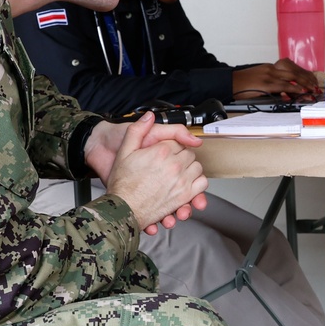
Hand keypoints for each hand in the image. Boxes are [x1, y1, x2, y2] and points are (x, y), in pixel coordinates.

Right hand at [98, 112, 208, 231]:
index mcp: (161, 151)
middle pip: (189, 154)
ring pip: (197, 167)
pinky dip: (197, 182)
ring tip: (178, 173)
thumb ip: (137, 130)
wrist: (123, 209)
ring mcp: (181, 180)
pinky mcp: (185, 196)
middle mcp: (174, 165)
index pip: (178, 142)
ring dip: (190, 169)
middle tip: (170, 164)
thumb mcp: (125, 151)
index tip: (165, 153)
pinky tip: (186, 183)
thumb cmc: (122, 183)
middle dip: (181, 157)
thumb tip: (149, 116)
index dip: (172, 147)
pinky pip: (202, 183)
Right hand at [232, 60, 320, 98]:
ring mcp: (269, 75)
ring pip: (292, 77)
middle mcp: (272, 69)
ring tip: (313, 90)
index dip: (303, 76)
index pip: (292, 69)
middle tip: (316, 87)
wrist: (230, 82)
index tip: (311, 82)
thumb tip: (287, 93)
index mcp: (271, 67)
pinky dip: (294, 88)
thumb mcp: (261, 80)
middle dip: (307, 79)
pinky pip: (283, 85)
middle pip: (295, 72)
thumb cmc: (243, 84)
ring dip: (305, 84)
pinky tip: (301, 91)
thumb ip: (274, 85)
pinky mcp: (266, 83)